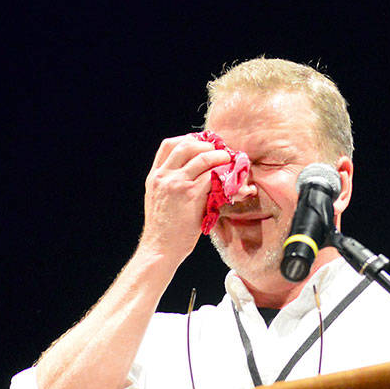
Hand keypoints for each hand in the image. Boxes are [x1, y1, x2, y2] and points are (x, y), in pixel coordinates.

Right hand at [137, 134, 232, 259]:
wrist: (160, 249)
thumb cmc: (165, 229)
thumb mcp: (160, 199)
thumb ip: (172, 184)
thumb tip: (199, 174)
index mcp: (155, 176)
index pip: (169, 145)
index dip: (189, 139)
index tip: (204, 144)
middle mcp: (164, 176)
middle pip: (187, 145)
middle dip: (208, 145)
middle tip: (221, 152)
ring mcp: (176, 183)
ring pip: (203, 158)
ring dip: (221, 157)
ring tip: (230, 161)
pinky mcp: (190, 194)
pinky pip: (212, 177)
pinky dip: (226, 177)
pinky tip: (234, 181)